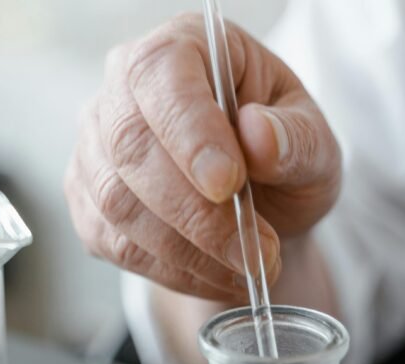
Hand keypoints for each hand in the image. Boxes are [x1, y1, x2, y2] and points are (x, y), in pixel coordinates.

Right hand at [65, 13, 340, 299]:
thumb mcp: (316, 144)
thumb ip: (297, 139)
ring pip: (117, 201)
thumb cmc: (287, 157)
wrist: (264, 207)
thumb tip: (259, 136)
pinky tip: (216, 277)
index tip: (229, 184)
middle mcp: (124, 86)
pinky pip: (113, 242)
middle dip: (196, 212)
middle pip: (131, 144)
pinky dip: (170, 270)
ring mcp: (97, 144)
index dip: (190, 131)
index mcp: (185, 46)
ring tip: (248, 269)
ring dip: (187, 250)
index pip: (162, 73)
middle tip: (256, 253)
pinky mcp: (88, 199)